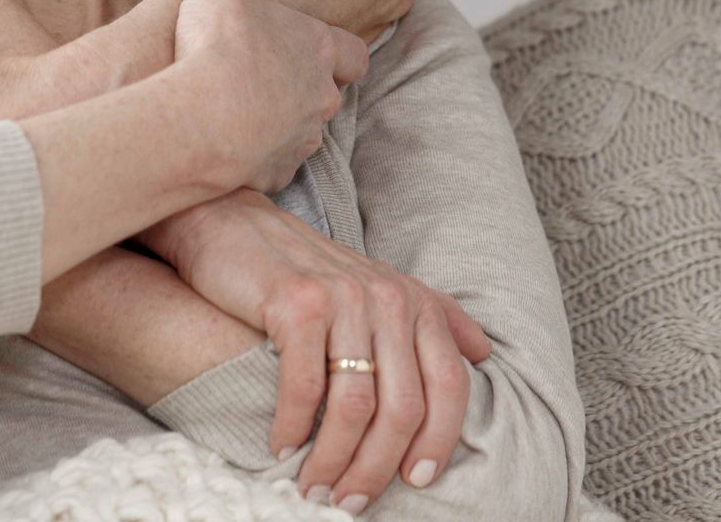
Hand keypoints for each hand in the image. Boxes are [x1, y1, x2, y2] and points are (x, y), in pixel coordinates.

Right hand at [143, 190, 491, 510]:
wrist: (237, 227)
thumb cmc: (308, 271)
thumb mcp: (381, 285)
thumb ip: (434, 315)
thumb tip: (483, 353)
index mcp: (416, 302)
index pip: (449, 385)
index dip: (438, 441)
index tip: (415, 481)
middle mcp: (388, 298)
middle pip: (404, 407)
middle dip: (378, 468)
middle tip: (350, 501)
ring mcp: (344, 299)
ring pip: (355, 406)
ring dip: (333, 461)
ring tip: (314, 489)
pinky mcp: (297, 304)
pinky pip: (304, 387)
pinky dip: (294, 428)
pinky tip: (282, 447)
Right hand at [168, 0, 370, 192]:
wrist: (198, 120)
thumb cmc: (215, 45)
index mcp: (319, 50)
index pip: (352, 54)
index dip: (336, 51)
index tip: (313, 50)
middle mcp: (319, 99)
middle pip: (322, 95)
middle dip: (294, 88)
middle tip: (255, 77)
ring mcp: (298, 142)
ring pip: (296, 133)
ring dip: (271, 123)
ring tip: (230, 111)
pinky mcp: (271, 175)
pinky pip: (266, 166)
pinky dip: (248, 157)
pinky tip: (218, 142)